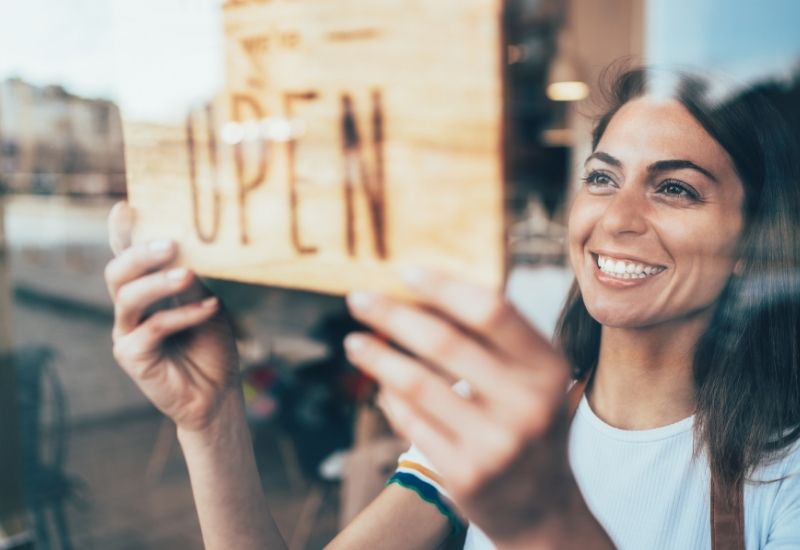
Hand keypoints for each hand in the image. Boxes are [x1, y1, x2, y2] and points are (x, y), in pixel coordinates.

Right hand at [104, 202, 239, 431]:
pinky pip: (153, 328)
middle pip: (118, 272)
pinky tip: (209, 309)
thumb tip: (184, 248)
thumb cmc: (211, 345)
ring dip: (158, 282)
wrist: (219, 393)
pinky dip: (182, 315)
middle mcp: (130, 309)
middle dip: (140, 253)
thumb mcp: (207, 304)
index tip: (125, 206)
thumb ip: (191, 280)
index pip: (128, 256)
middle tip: (170, 243)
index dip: (122, 233)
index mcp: (146, 291)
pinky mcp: (132, 357)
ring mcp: (127, 333)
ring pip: (128, 297)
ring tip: (187, 274)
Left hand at [344, 269, 591, 547]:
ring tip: (354, 341)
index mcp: (548, 368)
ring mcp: (497, 444)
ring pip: (416, 383)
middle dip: (392, 314)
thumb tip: (422, 292)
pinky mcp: (466, 475)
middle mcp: (528, 404)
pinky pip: (410, 422)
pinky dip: (389, 397)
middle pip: (444, 341)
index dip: (443, 286)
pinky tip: (380, 385)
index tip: (405, 272)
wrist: (541, 508)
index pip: (491, 310)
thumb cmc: (527, 423)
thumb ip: (493, 340)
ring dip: (377, 356)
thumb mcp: (532, 379)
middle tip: (357, 298)